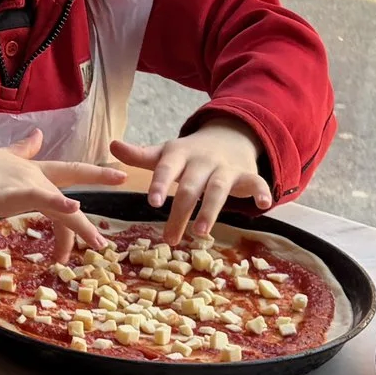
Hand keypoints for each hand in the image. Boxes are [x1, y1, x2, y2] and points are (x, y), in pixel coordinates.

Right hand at [0, 127, 125, 261]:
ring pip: (60, 205)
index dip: (95, 173)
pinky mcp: (9, 192)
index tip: (120, 176)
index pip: (69, 172)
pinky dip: (57, 201)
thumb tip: (38, 135)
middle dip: (88, 220)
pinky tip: (72, 204)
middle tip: (104, 244)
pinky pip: (39, 197)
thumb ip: (23, 149)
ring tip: (96, 244)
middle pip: (70, 195)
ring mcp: (24, 183)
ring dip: (79, 226)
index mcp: (33, 169)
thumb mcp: (3, 157)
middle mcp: (34, 176)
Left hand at [111, 117, 270, 243]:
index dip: (160, 185)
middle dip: (180, 212)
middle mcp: (202, 161)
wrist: (228, 135)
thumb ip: (140, 155)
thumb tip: (112, 145)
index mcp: (179, 155)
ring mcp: (225, 168)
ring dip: (210, 211)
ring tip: (201, 233)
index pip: (166, 169)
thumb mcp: (166, 153)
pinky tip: (263, 205)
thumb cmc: (189, 154)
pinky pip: (256, 182)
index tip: (152, 203)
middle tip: (170, 239)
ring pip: (219, 189)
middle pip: (190, 187)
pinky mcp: (246, 174)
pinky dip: (261, 192)